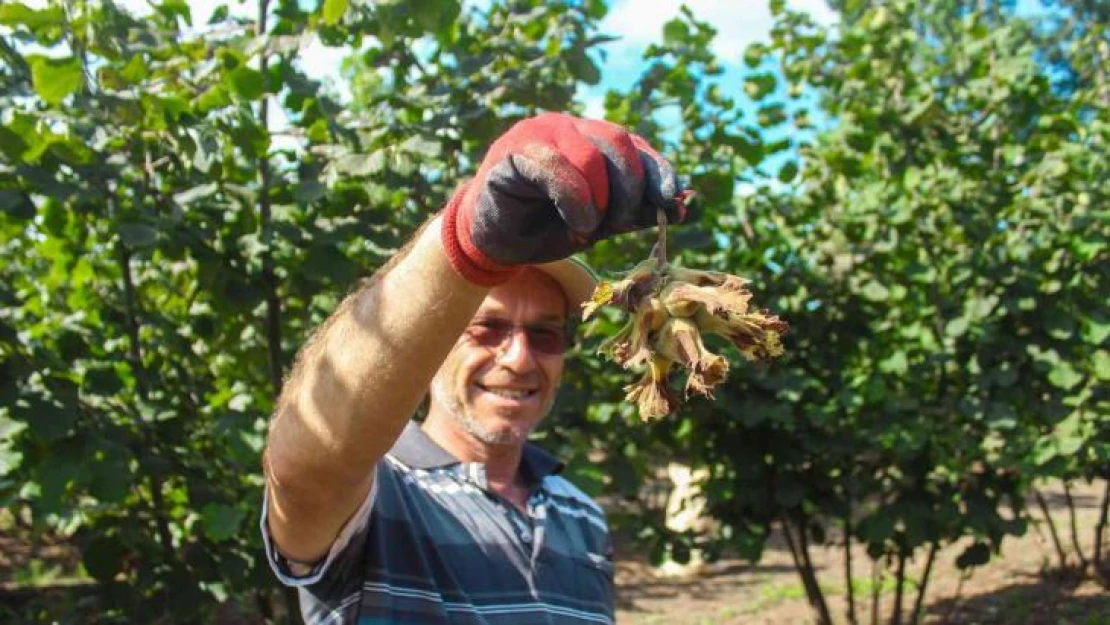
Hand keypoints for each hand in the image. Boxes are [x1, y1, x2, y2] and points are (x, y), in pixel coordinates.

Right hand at [441, 112, 685, 285]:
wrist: (493, 242)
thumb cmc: (546, 228)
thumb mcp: (600, 224)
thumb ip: (636, 212)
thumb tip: (683, 206)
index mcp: (591, 139)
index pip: (635, 144)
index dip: (657, 170)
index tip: (672, 201)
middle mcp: (568, 128)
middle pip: (618, 141)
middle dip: (630, 188)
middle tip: (621, 224)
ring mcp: (539, 133)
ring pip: (590, 153)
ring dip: (601, 199)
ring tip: (590, 229)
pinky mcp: (513, 150)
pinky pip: (554, 166)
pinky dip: (575, 199)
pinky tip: (576, 224)